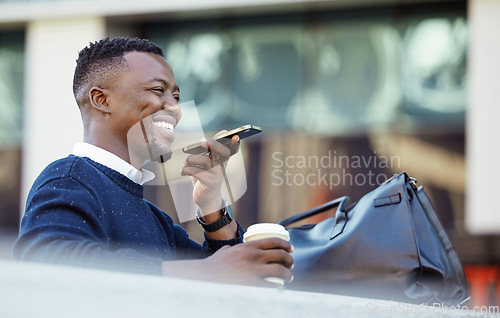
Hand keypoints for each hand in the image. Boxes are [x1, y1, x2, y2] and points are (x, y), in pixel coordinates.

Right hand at [162, 238, 293, 286]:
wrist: (206, 276)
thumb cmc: (215, 264)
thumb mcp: (227, 250)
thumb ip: (236, 248)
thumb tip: (237, 247)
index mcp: (249, 246)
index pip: (274, 241)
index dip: (286, 244)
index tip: (290, 248)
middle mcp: (254, 256)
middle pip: (280, 255)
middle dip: (289, 259)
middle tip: (290, 264)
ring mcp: (254, 270)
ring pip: (280, 270)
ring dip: (288, 274)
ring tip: (289, 277)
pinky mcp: (252, 284)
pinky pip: (271, 285)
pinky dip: (278, 287)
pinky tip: (279, 288)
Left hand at [180, 130, 239, 213]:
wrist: (206, 198)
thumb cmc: (205, 177)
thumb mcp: (207, 164)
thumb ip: (208, 151)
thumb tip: (206, 140)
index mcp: (222, 160)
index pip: (232, 149)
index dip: (235, 143)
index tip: (236, 136)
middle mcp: (222, 167)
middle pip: (223, 152)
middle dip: (213, 144)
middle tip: (202, 141)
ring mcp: (217, 175)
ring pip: (205, 160)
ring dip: (191, 159)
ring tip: (186, 162)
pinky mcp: (209, 183)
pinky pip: (195, 171)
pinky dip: (186, 169)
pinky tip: (183, 171)